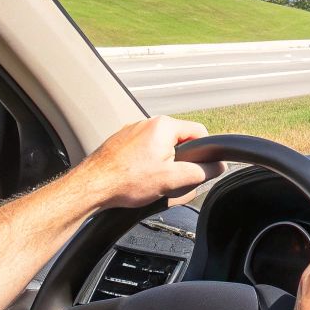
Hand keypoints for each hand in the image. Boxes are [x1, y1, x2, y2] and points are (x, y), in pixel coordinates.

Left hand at [71, 115, 222, 210]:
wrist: (91, 187)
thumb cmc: (127, 181)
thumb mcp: (172, 180)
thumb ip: (200, 172)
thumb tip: (218, 167)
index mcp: (164, 125)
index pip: (199, 132)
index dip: (204, 153)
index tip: (200, 169)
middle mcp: (148, 123)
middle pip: (180, 141)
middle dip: (180, 163)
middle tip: (171, 181)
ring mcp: (132, 131)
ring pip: (161, 147)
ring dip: (162, 165)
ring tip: (150, 182)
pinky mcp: (121, 142)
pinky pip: (144, 151)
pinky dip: (145, 164)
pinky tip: (137, 179)